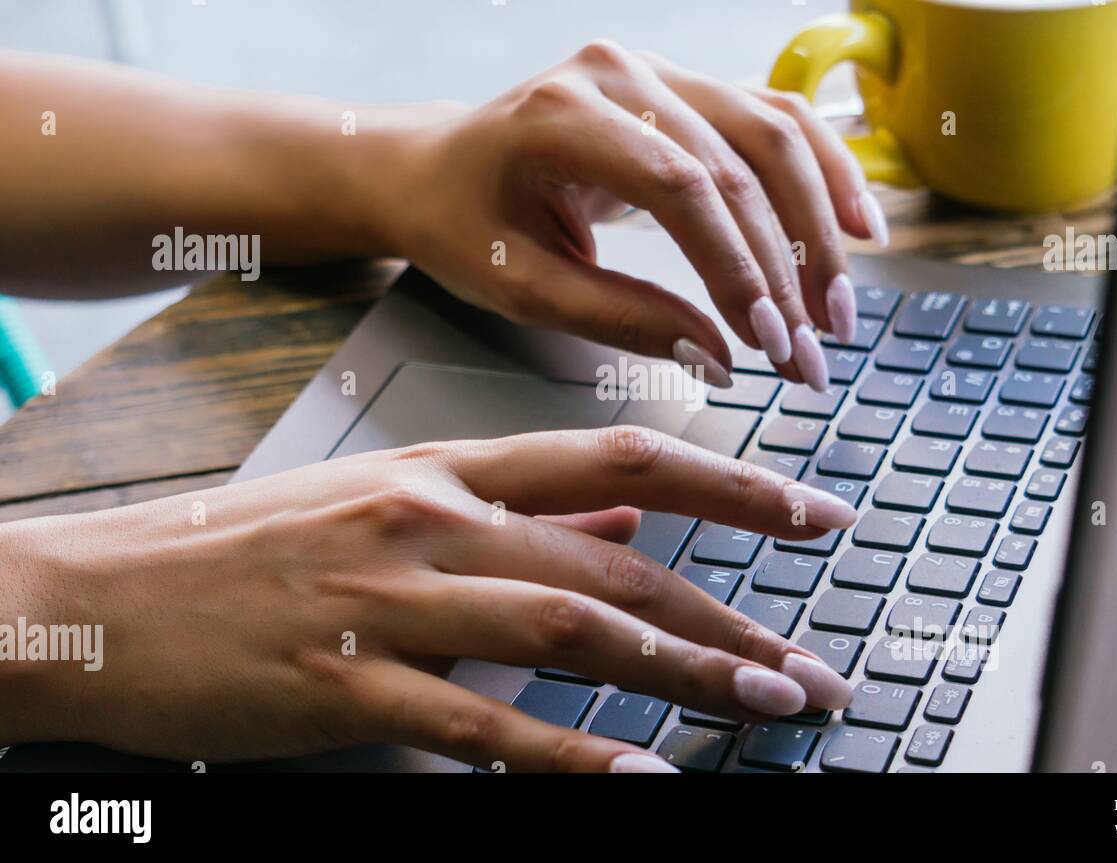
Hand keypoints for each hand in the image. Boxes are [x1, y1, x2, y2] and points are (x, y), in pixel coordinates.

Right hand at [1, 427, 856, 771]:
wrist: (104, 594)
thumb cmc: (250, 543)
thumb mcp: (391, 498)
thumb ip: (519, 507)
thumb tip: (629, 518)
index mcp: (445, 469)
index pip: (621, 453)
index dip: (730, 482)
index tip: (811, 510)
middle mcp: (433, 524)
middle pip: (617, 562)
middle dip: (731, 614)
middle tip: (808, 665)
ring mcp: (393, 605)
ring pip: (571, 632)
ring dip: (682, 674)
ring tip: (765, 706)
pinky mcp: (350, 689)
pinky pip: (482, 728)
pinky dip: (569, 758)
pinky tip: (639, 779)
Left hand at [377, 41, 888, 391]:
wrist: (435, 168)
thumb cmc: (463, 224)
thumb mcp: (522, 286)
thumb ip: (620, 319)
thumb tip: (719, 357)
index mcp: (564, 113)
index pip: (680, 188)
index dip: (737, 267)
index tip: (769, 343)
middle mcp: (621, 73)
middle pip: (741, 162)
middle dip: (789, 266)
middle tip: (816, 348)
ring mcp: (658, 71)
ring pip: (774, 134)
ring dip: (820, 225)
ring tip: (840, 308)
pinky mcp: (684, 88)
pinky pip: (774, 120)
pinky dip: (823, 174)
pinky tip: (858, 226)